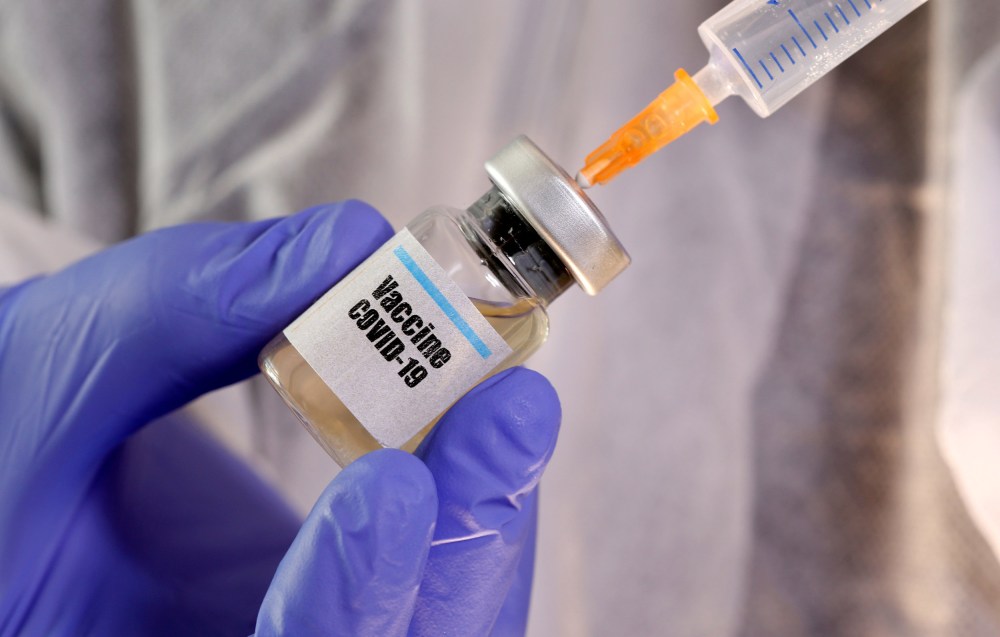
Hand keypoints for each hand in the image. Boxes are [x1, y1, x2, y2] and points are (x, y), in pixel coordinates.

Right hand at [0, 202, 559, 635]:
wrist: (23, 440)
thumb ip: (184, 304)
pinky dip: (472, 498)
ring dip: (485, 514)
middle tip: (511, 410)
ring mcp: (308, 627)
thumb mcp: (55, 361)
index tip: (390, 484)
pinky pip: (442, 570)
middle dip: (462, 544)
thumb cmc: (7, 413)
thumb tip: (351, 243)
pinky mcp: (347, 591)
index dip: (344, 601)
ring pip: (442, 617)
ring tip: (506, 401)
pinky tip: (481, 416)